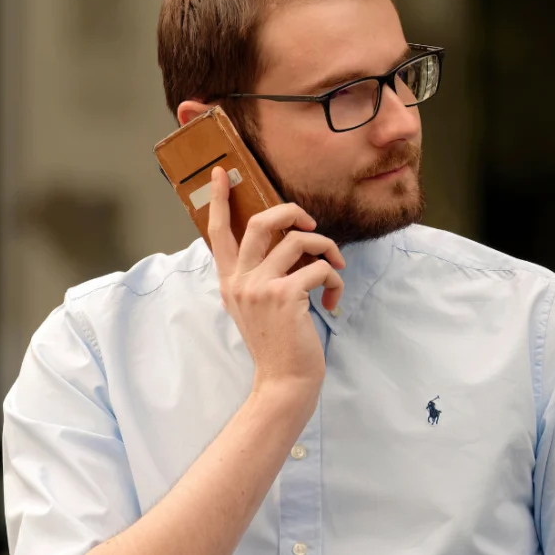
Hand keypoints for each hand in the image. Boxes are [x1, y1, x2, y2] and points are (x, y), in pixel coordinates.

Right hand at [207, 166, 344, 402]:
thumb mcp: (259, 306)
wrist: (285, 382)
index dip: (221, 200)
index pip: (218, 233)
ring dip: (327, 250)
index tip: (221, 171)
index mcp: (230, 281)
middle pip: (262, 222)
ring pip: (298, 241)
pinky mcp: (285, 295)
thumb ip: (262, 275)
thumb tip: (289, 241)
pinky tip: (332, 301)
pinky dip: (335, 279)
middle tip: (311, 223)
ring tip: (336, 271)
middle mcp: (240, 281)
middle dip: (292, 212)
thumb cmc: (280, 343)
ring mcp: (260, 287)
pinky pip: (320, 267)